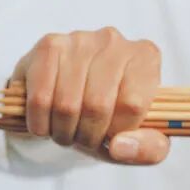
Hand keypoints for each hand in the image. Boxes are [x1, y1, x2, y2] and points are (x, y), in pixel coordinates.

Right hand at [11, 27, 168, 164]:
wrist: (73, 97)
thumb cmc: (113, 116)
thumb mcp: (143, 139)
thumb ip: (149, 148)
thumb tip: (120, 147)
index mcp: (146, 58)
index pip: (133, 105)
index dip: (118, 131)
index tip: (112, 137)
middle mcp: (115, 42)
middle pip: (97, 105)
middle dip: (88, 136)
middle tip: (84, 140)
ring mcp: (80, 40)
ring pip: (67, 104)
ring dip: (63, 132)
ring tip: (67, 133)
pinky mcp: (49, 46)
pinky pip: (40, 97)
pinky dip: (40, 123)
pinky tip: (46, 124)